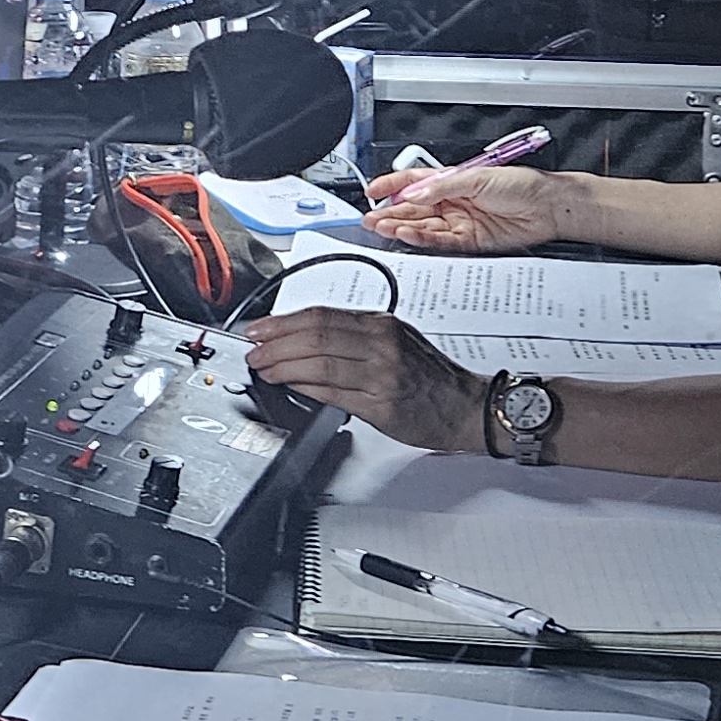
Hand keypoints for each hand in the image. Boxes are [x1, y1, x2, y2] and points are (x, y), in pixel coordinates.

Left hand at [244, 309, 488, 453]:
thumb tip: (303, 337)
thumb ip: (354, 336)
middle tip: (254, 351)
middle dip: (275, 343)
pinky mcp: (382, 404)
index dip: (282, 322)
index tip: (259, 329)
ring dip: (283, 366)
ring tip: (265, 370)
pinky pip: (334, 393)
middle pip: (315, 335)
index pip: (321, 315)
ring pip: (320, 363)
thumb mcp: (395, 341)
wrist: (466, 406)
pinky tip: (291, 386)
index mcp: (381, 324)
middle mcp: (382, 344)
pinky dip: (306, 388)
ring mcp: (382, 374)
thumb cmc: (430, 377)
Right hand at [359, 163, 568, 253]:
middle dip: (390, 212)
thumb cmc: (522, 184)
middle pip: (414, 208)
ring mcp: (459, 222)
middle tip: (371, 218)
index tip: (373, 191)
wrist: (547, 207)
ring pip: (423, 226)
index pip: (414, 182)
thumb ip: (442, 186)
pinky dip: (422, 238)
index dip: (392, 186)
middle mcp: (453, 201)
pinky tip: (408, 234)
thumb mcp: (477, 177)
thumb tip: (415, 193)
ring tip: (383, 227)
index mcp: (452, 180)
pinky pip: (439, 241)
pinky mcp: (468, 241)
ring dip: (401, 227)